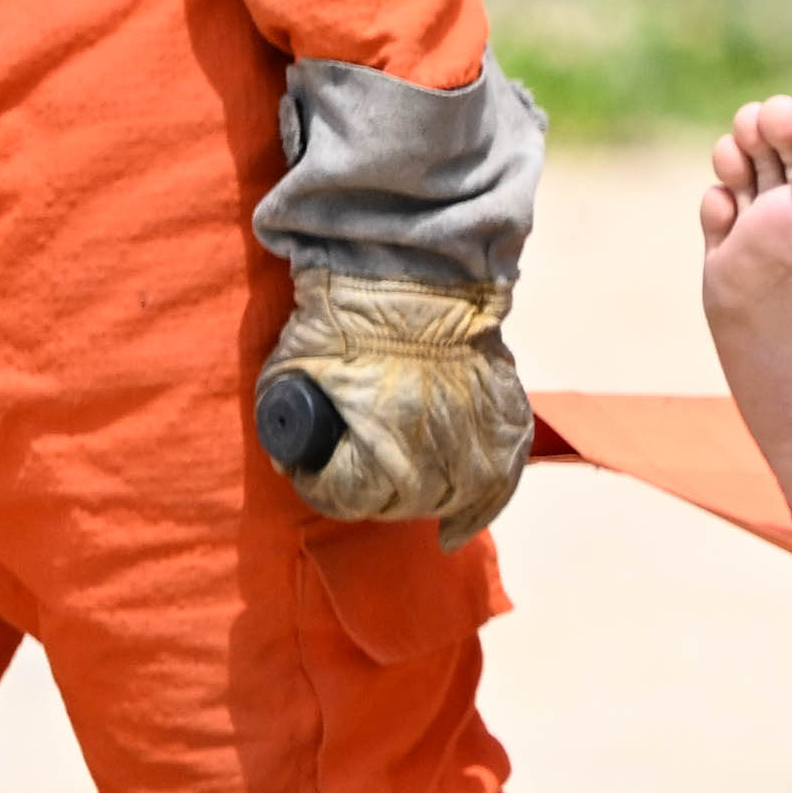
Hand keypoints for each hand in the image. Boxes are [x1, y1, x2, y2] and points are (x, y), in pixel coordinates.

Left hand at [259, 265, 532, 541]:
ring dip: (426, 502)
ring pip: (455, 496)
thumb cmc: (346, 317)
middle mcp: (437, 455)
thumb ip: (286, 419)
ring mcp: (479, 436)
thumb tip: (291, 457)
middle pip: (403, 504)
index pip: (347, 497)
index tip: (312, 470)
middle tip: (356, 475)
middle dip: (373, 497)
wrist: (413, 268)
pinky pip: (503, 475)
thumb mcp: (292, 369)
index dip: (320, 486)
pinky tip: (461, 524)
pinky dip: (485, 501)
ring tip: (405, 496)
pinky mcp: (506, 415)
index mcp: (383, 449)